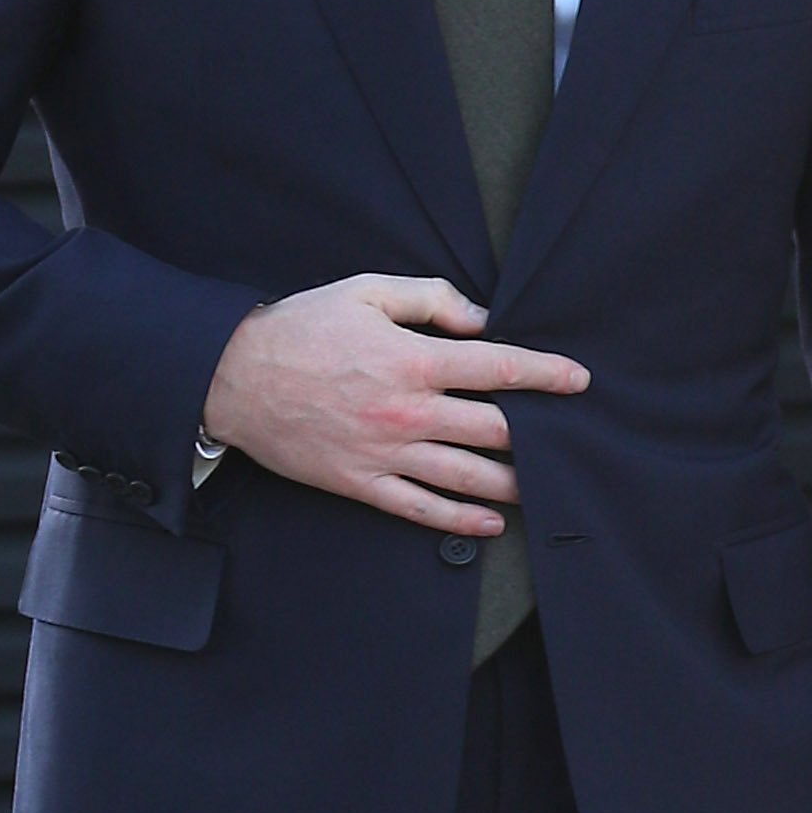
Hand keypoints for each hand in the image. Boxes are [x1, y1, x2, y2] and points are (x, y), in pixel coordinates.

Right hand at [201, 275, 586, 532]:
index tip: (577, 381)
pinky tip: (492, 521)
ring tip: (545, 486)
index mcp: (413, 361)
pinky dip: (461, 519)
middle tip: (568, 438)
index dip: (546, 375)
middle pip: (495, 430)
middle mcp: (408, 413)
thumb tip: (480, 320)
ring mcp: (387, 454)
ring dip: (514, 484)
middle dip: (539, 434)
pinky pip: (422, 509)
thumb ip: (429, 298)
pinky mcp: (363, 484)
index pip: (500, 369)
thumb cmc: (300, 328)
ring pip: (468, 477)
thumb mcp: (365, 291)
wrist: (234, 378)